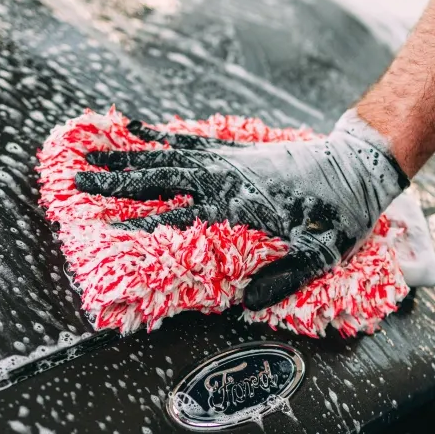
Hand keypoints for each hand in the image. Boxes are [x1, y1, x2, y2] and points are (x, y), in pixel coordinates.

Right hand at [74, 111, 408, 309]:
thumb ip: (283, 279)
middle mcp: (224, 178)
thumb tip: (245, 304)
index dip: (138, 226)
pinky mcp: (234, 150)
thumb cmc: (338, 217)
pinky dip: (159, 136)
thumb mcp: (319, 257)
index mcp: (236, 207)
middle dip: (116, 183)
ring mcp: (227, 160)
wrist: (357, 167)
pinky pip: (188, 142)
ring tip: (90, 156)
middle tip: (77, 183)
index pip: (176, 218)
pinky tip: (135, 129)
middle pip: (159, 180)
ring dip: (127, 157)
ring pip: (166, 157)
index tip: (103, 231)